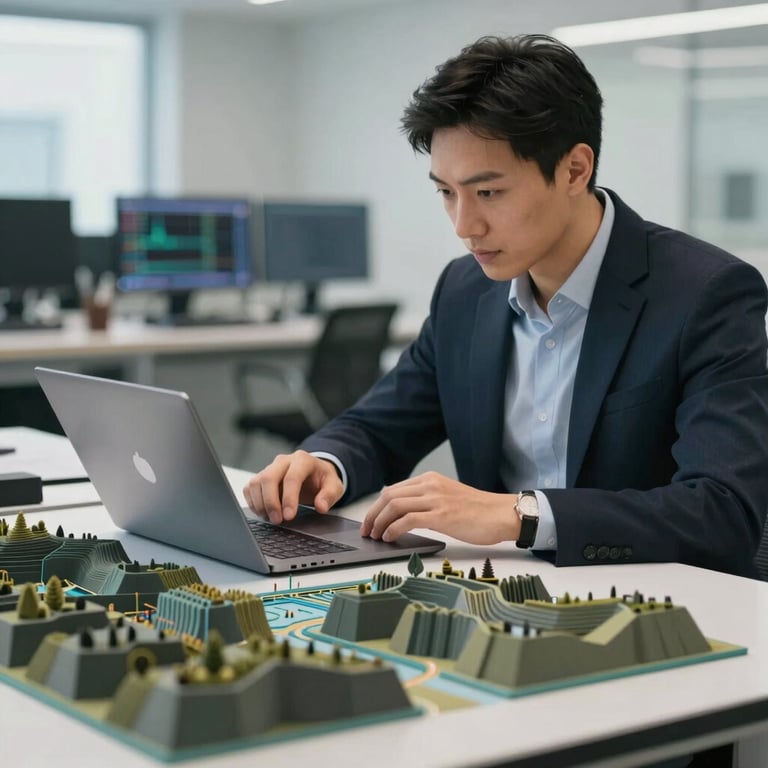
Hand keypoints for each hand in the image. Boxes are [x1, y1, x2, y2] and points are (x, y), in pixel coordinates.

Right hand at [242, 450, 343, 524]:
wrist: (314, 472)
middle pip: (269, 478)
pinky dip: (253, 502)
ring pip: (256, 483)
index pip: (292, 477)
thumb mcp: (334, 486)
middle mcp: (283, 461)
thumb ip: (329, 495)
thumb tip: (321, 506)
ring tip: (272, 519)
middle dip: (271, 503)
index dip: (289, 498)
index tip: (289, 516)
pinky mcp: (261, 476)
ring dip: (261, 504)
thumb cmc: (322, 479)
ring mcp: (270, 468)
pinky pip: (250, 488)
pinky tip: (264, 513)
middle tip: (277, 521)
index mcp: (303, 460)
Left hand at [361, 471, 520, 544]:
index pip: (393, 489)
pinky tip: (390, 537)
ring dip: (380, 522)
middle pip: (389, 496)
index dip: (377, 506)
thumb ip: (427, 500)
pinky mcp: (442, 515)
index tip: (370, 520)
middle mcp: (430, 486)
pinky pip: (408, 519)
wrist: (502, 514)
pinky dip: (393, 529)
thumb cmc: (478, 511)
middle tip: (367, 530)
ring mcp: (436, 499)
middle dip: (373, 515)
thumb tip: (403, 515)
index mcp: (430, 479)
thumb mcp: (448, 497)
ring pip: (395, 506)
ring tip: (376, 536)